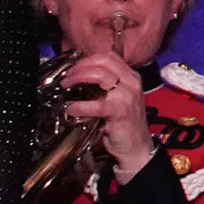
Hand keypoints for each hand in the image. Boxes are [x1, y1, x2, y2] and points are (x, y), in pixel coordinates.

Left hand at [47, 48, 155, 177]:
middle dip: (80, 66)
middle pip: (103, 61)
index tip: (74, 69)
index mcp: (131, 76)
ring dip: (78, 78)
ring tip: (66, 86)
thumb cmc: (124, 123)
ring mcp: (127, 95)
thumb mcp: (118, 98)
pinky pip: (95, 104)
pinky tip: (71, 109)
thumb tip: (80, 77)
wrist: (137, 147)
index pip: (108, 56)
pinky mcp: (120, 111)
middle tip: (67, 77)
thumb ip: (104, 86)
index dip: (87, 59)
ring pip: (100, 75)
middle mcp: (132, 82)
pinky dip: (78, 106)